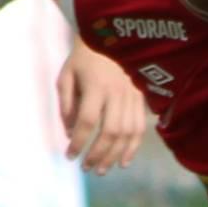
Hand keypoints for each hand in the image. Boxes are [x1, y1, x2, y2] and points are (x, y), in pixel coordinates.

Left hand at [56, 44, 146, 172]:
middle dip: (97, 155)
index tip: (69, 156)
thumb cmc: (83, 58)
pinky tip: (123, 162)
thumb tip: (71, 133)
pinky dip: (132, 148)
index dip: (78, 143)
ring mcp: (132, 96)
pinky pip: (140, 128)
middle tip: (86, 168)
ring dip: (114, 155)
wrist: (111, 37)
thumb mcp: (66, 76)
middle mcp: (117, 93)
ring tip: (102, 169)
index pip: (87, 122)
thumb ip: (66, 105)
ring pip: (127, 134)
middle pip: (110, 132)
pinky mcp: (141, 99)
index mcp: (95, 86)